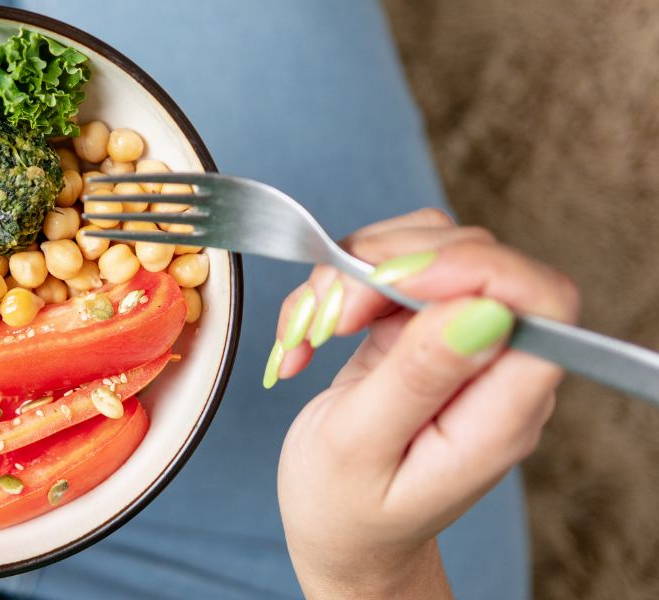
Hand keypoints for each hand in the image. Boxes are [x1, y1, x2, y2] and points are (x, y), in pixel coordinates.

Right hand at [271, 209, 578, 598]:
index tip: (389, 282)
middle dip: (385, 267)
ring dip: (352, 272)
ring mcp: (459, 342)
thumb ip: (418, 377)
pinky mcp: (423, 328)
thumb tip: (479, 309)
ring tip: (308, 329)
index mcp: (501, 410)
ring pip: (427, 249)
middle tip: (326, 318)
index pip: (537, 297)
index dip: (472, 267)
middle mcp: (493, 367)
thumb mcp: (361, 449)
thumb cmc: (346, 510)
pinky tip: (309, 331)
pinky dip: (339, 285)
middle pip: (473, 257)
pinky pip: (390, 269)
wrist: (339, 535)